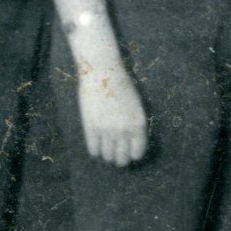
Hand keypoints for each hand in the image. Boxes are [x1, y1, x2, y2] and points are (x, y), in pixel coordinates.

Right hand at [72, 43, 148, 166]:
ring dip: (107, 155)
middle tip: (117, 156)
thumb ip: (134, 126)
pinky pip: (93, 150)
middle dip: (120, 159)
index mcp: (139, 124)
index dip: (133, 155)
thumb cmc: (121, 86)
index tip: (129, 154)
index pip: (138, 153)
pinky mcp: (91, 127)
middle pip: (122, 159)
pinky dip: (95, 151)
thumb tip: (130, 144)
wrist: (102, 71)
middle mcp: (124, 130)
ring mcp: (107, 130)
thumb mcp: (136, 106)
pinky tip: (96, 145)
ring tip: (106, 150)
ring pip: (107, 156)